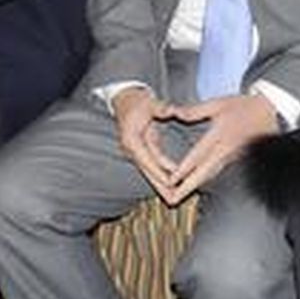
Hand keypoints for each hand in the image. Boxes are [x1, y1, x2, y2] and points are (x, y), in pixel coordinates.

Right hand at [112, 87, 179, 203]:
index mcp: (131, 139)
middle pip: (147, 171)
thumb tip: (171, 110)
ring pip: (149, 172)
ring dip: (160, 185)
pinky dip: (160, 176)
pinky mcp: (141, 151)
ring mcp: (135, 152)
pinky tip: (170, 186)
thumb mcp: (149, 102)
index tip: (171, 181)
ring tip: (174, 198)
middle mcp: (131, 149)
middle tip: (173, 199)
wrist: (125, 99)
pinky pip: (152, 166)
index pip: (146, 159)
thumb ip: (161, 108)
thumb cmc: (137, 101)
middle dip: (160, 186)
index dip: (159, 170)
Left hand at [162, 94, 279, 203]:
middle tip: (173, 198)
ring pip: (211, 176)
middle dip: (187, 188)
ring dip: (195, 187)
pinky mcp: (237, 161)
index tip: (171, 179)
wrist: (271, 112)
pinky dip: (206, 181)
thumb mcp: (219, 103)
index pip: (198, 156)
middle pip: (204, 173)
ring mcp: (233, 158)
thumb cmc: (244, 107)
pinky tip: (196, 187)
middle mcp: (226, 150)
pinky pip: (218, 173)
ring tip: (179, 197)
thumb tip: (175, 112)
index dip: (184, 169)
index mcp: (220, 136)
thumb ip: (195, 111)